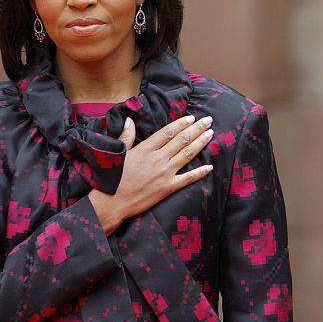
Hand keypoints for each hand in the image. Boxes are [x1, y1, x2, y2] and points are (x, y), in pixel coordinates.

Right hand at [89, 115, 213, 234]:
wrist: (111, 203)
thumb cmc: (112, 178)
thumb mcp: (118, 153)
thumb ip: (127, 136)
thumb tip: (130, 120)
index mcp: (145, 149)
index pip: (168, 132)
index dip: (181, 124)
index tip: (192, 118)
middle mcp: (158, 159)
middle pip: (181, 140)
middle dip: (197, 129)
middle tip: (208, 120)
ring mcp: (164, 173)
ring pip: (187, 155)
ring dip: (200, 143)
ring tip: (211, 134)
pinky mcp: (168, 188)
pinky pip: (188, 178)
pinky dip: (200, 172)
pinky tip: (210, 166)